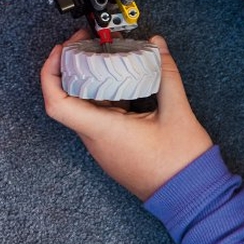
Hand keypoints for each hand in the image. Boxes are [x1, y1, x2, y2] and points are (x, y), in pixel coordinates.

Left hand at [40, 30, 212, 200]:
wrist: (192, 199)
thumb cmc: (182, 164)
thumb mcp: (178, 112)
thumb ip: (166, 74)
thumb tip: (158, 45)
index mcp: (103, 130)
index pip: (57, 103)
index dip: (51, 71)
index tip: (63, 50)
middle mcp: (96, 139)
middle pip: (67, 98)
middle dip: (73, 66)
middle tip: (88, 43)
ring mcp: (103, 145)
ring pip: (84, 107)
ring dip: (90, 80)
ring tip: (105, 57)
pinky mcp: (113, 147)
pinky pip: (99, 116)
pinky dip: (105, 94)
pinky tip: (122, 80)